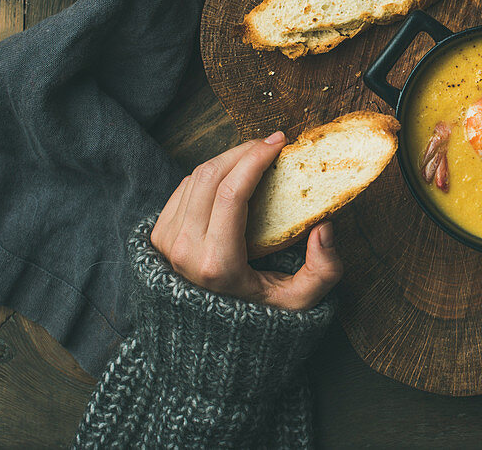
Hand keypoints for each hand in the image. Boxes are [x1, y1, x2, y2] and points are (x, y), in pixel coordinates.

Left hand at [150, 132, 341, 309]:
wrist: (209, 340)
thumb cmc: (259, 316)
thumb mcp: (300, 302)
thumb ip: (323, 270)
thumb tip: (323, 227)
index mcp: (216, 264)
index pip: (230, 193)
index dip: (255, 158)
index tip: (279, 142)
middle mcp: (184, 250)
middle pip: (209, 176)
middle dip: (242, 150)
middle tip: (271, 143)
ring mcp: (166, 241)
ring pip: (194, 178)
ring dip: (227, 158)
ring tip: (255, 156)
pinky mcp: (158, 235)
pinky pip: (184, 188)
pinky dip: (211, 174)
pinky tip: (233, 175)